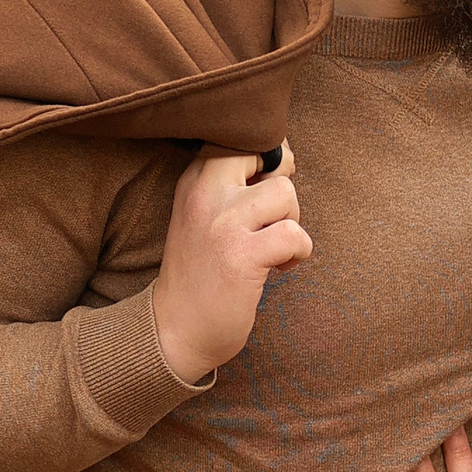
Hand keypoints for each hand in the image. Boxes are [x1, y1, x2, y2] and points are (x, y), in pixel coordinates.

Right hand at [148, 144, 310, 381]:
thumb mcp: (203, 216)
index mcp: (194, 180)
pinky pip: (295, 234)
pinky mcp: (242, 255)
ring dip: (291, 224)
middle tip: (271, 221)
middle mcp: (205, 194)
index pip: (243, 141)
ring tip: (273, 248)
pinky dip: (298, 253)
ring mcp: (222, 224)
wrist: (173, 330)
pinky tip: (278, 268)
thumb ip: (233, 185)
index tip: (262, 196)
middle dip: (282, 188)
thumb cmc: (201, 273)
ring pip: (286, 194)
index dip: (268, 164)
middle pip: (268, 156)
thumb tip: (286, 157)